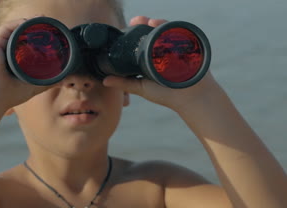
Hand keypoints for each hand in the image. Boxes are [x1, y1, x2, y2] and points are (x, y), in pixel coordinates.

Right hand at [0, 17, 51, 110]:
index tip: (47, 36)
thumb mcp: (32, 86)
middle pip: (19, 36)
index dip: (34, 39)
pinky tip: (29, 22)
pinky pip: (7, 28)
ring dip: (28, 23)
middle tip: (47, 25)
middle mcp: (3, 53)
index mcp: (10, 62)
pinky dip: (18, 23)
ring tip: (41, 20)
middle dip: (32, 29)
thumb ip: (46, 82)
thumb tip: (63, 80)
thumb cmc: (8, 94)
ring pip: (14, 30)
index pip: (23, 46)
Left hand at [103, 16, 221, 112]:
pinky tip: (163, 25)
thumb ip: (124, 83)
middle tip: (138, 20)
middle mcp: (164, 51)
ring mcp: (176, 48)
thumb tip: (105, 81)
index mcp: (152, 58)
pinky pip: (179, 34)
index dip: (135, 33)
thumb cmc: (166, 95)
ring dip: (157, 24)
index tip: (128, 26)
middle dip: (146, 24)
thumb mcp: (141, 87)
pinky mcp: (187, 47)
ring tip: (149, 21)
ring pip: (166, 32)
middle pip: (154, 33)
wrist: (190, 98)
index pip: (142, 41)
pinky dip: (171, 28)